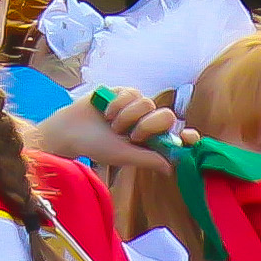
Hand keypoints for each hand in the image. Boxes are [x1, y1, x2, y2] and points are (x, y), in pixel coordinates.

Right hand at [33, 89, 177, 171]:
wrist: (69, 130)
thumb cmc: (96, 146)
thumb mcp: (123, 155)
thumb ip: (147, 159)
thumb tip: (172, 168)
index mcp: (150, 142)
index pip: (176, 137)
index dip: (187, 137)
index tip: (191, 137)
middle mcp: (146, 124)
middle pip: (166, 116)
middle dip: (149, 125)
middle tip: (132, 135)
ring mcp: (136, 107)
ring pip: (148, 103)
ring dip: (129, 116)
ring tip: (112, 125)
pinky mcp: (124, 93)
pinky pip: (133, 93)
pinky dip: (119, 104)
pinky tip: (106, 112)